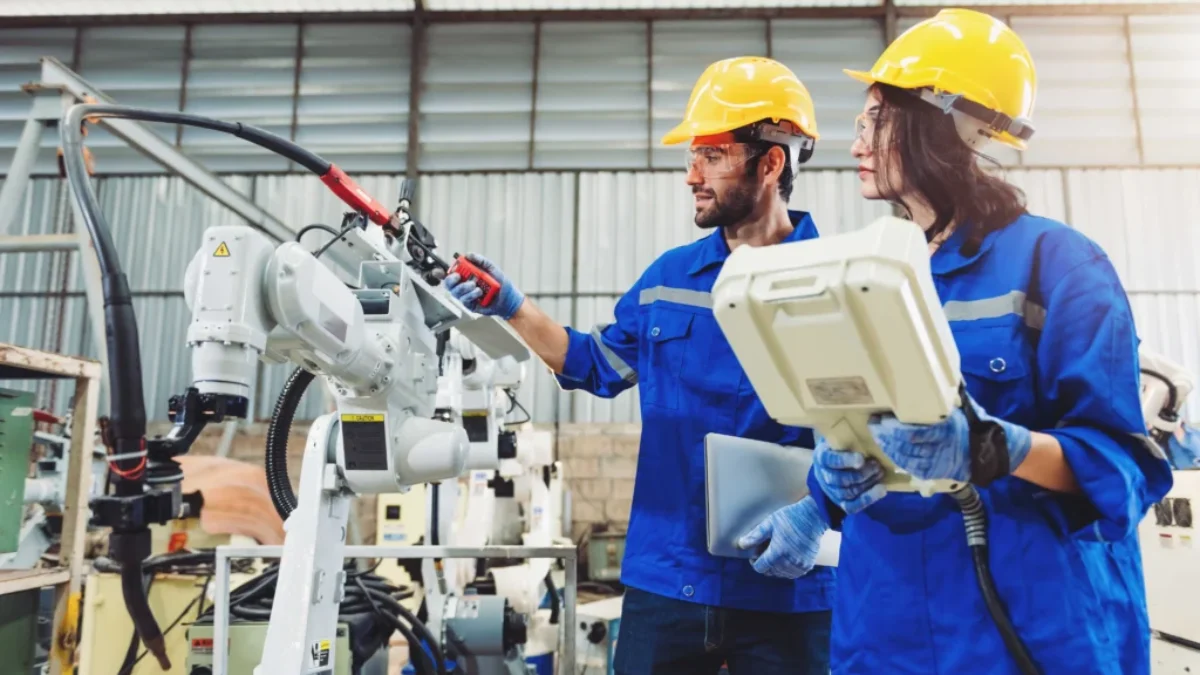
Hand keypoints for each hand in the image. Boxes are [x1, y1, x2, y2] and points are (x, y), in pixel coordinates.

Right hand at [442, 253, 524, 319]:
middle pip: (449, 284)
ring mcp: (466, 296)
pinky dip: (471, 295)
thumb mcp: (491, 268)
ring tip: (476, 286)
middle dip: (451, 280)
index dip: (441, 273)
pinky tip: (478, 292)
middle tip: (459, 277)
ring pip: (456, 293)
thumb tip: (468, 255)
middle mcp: (464, 286)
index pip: (450, 274)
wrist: (509, 298)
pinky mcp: (470, 305)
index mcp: (467, 276)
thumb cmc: (501, 283)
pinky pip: (464, 300)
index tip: (439, 271)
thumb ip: (480, 260)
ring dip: (464, 288)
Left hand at [737, 496, 825, 578]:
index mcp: (777, 553)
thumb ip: (755, 535)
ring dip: (776, 567)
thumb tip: (741, 544)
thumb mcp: (770, 523)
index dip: (755, 561)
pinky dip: (788, 569)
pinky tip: (787, 558)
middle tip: (766, 551)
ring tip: (777, 554)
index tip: (756, 554)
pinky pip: (793, 574)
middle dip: (766, 563)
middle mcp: (788, 562)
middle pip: (770, 571)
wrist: (814, 516)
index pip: (760, 567)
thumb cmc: (790, 517)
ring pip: (781, 574)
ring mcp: (799, 565)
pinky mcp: (807, 565)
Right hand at [813, 437, 886, 513]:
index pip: (831, 460)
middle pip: (841, 480)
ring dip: (867, 485)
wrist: (831, 463)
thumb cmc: (840, 447)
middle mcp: (824, 475)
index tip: (861, 459)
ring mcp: (831, 491)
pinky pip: (852, 506)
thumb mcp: (840, 438)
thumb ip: (851, 436)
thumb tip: (876, 422)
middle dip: (862, 474)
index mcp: (822, 457)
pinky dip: (867, 500)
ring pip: (848, 493)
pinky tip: (881, 491)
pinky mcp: (840, 502)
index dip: (845, 461)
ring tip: (880, 475)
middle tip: (877, 466)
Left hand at [868, 396, 1031, 482]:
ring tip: (879, 437)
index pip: (913, 431)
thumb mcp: (964, 407)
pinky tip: (891, 451)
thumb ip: (949, 396)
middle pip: (905, 444)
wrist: (991, 451)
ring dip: (890, 447)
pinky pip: (913, 468)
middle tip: (875, 426)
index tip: (882, 418)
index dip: (894, 427)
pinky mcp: (936, 471)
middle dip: (887, 435)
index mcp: (946, 430)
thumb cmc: (975, 425)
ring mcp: (937, 461)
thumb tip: (943, 376)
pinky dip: (900, 460)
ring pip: (906, 457)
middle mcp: (940, 447)